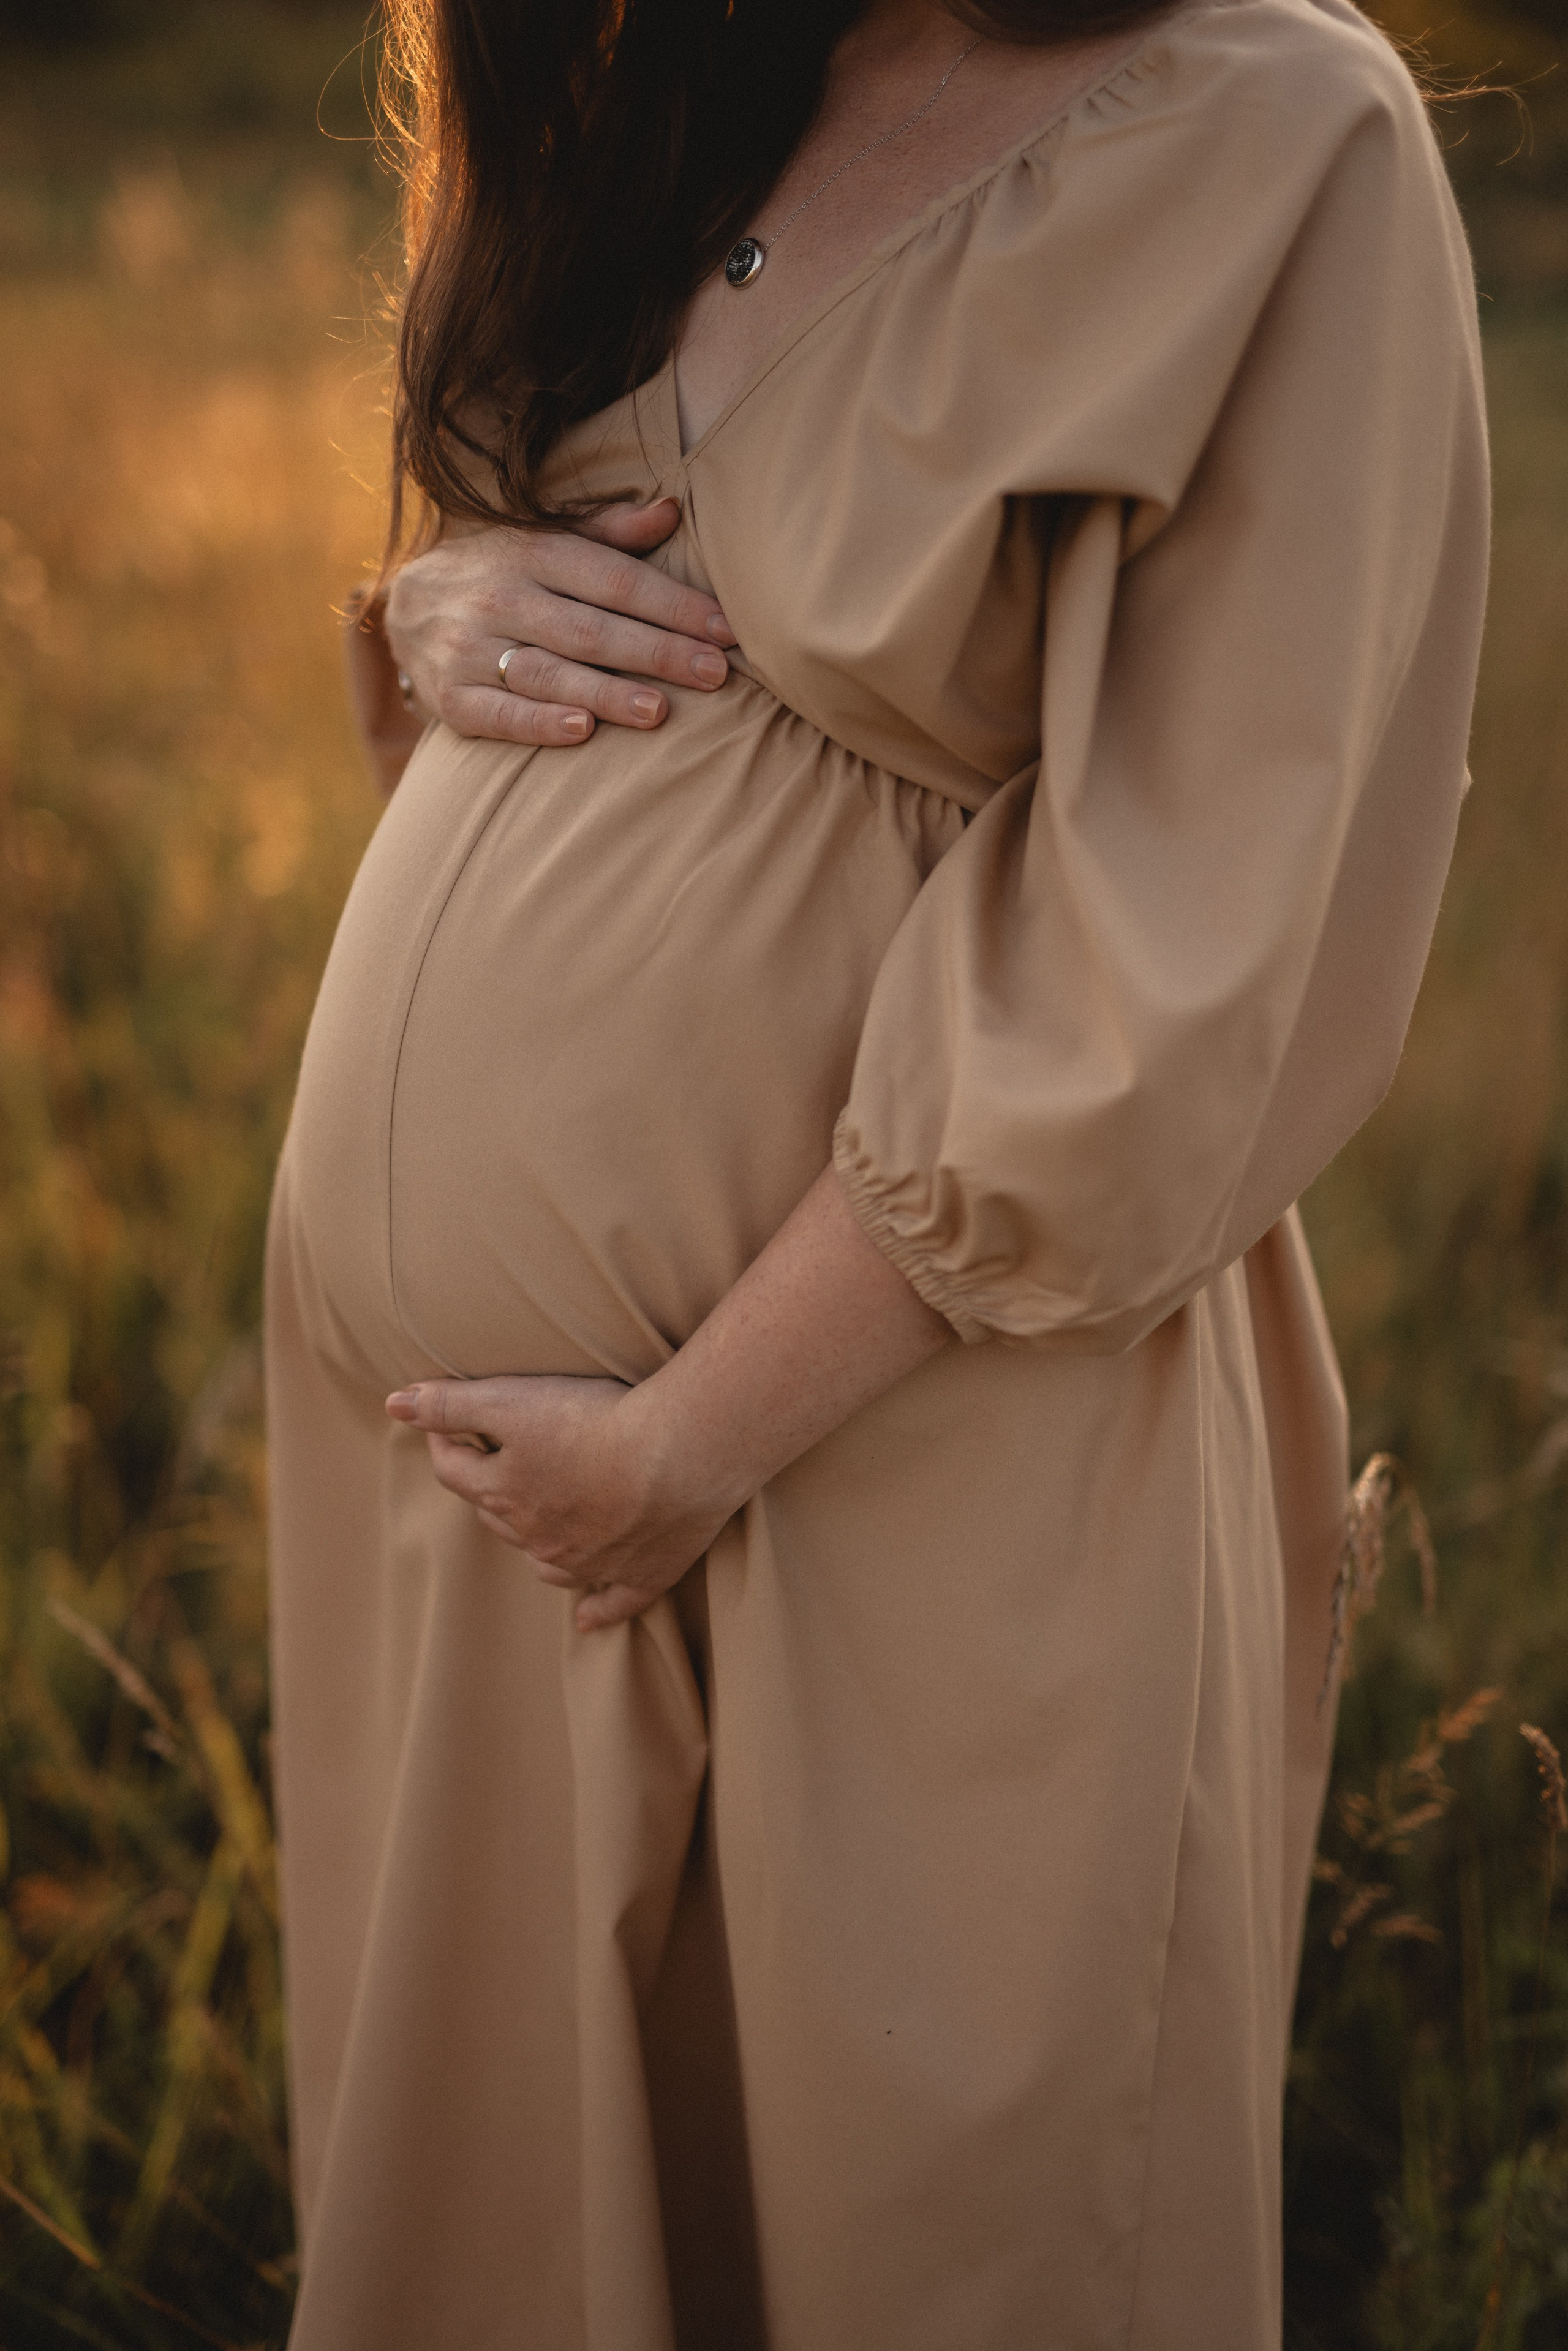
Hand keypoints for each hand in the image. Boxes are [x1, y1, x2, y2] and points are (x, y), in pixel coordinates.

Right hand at [383, 500, 737, 749]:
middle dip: (655, 652)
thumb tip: (672, 510)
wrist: (401, 603)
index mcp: (534, 553)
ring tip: (658, 711)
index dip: (672, 604)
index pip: (614, 579)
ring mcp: (470, 649)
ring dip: (604, 692)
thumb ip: (608, 533)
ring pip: (547, 672)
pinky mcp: (450, 697)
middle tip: (712, 674)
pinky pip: (496, 713)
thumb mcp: (544, 538)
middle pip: (589, 628)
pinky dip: (536, 723)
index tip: (725, 629)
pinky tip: (580, 732)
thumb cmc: (500, 572)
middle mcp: (501, 597)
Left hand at [384, 1373, 740, 1632]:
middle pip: (497, 1517)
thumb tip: (393, 1404)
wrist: (680, 1457)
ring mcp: (590, 1563)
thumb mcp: (512, 1400)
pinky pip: (611, 1602)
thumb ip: (450, 1404)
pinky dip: (597, 1607)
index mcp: (505, 1494)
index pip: (455, 1470)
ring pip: (544, 1560)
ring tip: (536, 1520)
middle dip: (490, 1488)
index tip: (445, 1423)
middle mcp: (539, 1537)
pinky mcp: (642, 1574)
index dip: (445, 1442)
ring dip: (533, 1543)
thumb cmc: (596, 1422)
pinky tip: (586, 1619)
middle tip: (498, 1458)